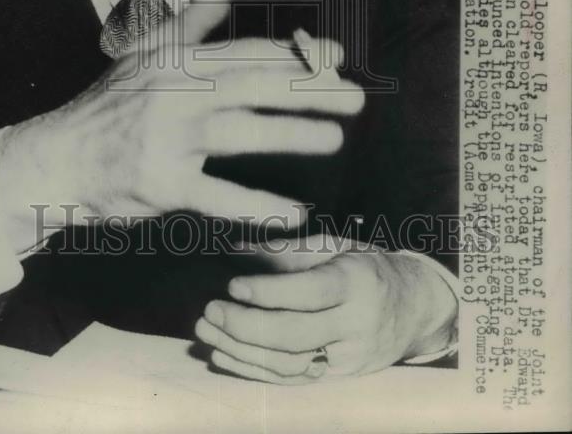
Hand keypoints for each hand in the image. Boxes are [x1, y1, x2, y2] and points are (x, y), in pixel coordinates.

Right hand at [0, 0, 364, 236]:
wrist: (57, 157)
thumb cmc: (110, 105)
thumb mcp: (145, 52)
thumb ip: (191, 19)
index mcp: (176, 60)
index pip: (245, 51)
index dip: (293, 53)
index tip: (335, 56)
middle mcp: (173, 92)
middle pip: (252, 85)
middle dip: (308, 89)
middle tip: (356, 98)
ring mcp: (166, 138)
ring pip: (239, 133)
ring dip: (290, 134)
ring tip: (334, 138)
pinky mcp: (159, 184)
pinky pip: (215, 196)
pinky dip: (254, 206)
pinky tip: (293, 213)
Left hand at [194, 236, 457, 382]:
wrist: (417, 308)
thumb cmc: (368, 265)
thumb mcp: (338, 245)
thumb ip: (288, 247)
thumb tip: (237, 247)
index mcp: (358, 283)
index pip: (309, 293)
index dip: (269, 292)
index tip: (233, 285)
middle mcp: (356, 326)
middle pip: (296, 336)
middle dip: (247, 327)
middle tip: (210, 311)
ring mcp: (348, 359)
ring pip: (290, 365)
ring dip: (241, 352)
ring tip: (206, 332)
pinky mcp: (339, 378)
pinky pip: (291, 380)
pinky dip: (253, 370)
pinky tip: (223, 355)